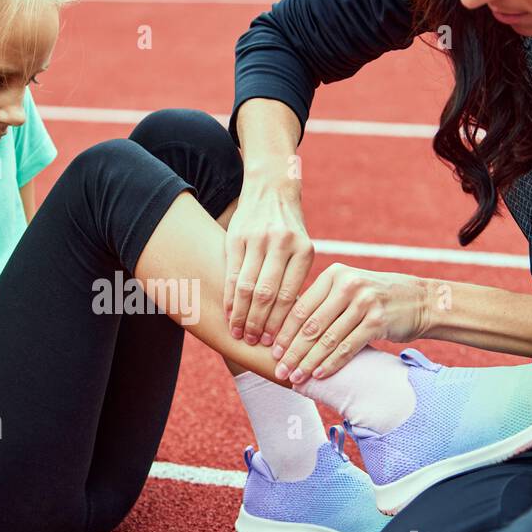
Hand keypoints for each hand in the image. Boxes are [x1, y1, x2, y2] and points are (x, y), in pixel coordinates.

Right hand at [223, 183, 314, 346]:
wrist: (271, 189)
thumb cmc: (288, 229)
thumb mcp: (301, 248)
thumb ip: (294, 278)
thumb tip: (292, 322)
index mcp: (304, 250)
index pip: (290, 295)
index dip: (280, 322)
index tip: (275, 343)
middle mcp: (282, 243)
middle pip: (267, 294)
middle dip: (259, 323)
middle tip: (254, 342)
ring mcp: (257, 239)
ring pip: (246, 286)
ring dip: (241, 314)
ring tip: (239, 332)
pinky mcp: (237, 236)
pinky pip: (231, 273)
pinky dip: (229, 296)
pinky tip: (228, 313)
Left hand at [273, 265, 433, 381]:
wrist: (421, 300)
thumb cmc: (377, 298)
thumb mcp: (349, 288)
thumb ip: (322, 302)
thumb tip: (284, 329)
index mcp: (334, 274)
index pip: (301, 306)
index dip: (283, 330)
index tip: (270, 350)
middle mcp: (348, 285)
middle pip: (311, 325)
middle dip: (292, 350)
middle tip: (278, 369)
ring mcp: (364, 302)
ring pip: (327, 339)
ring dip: (308, 362)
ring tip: (294, 377)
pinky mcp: (378, 321)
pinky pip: (347, 347)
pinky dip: (331, 363)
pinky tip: (318, 375)